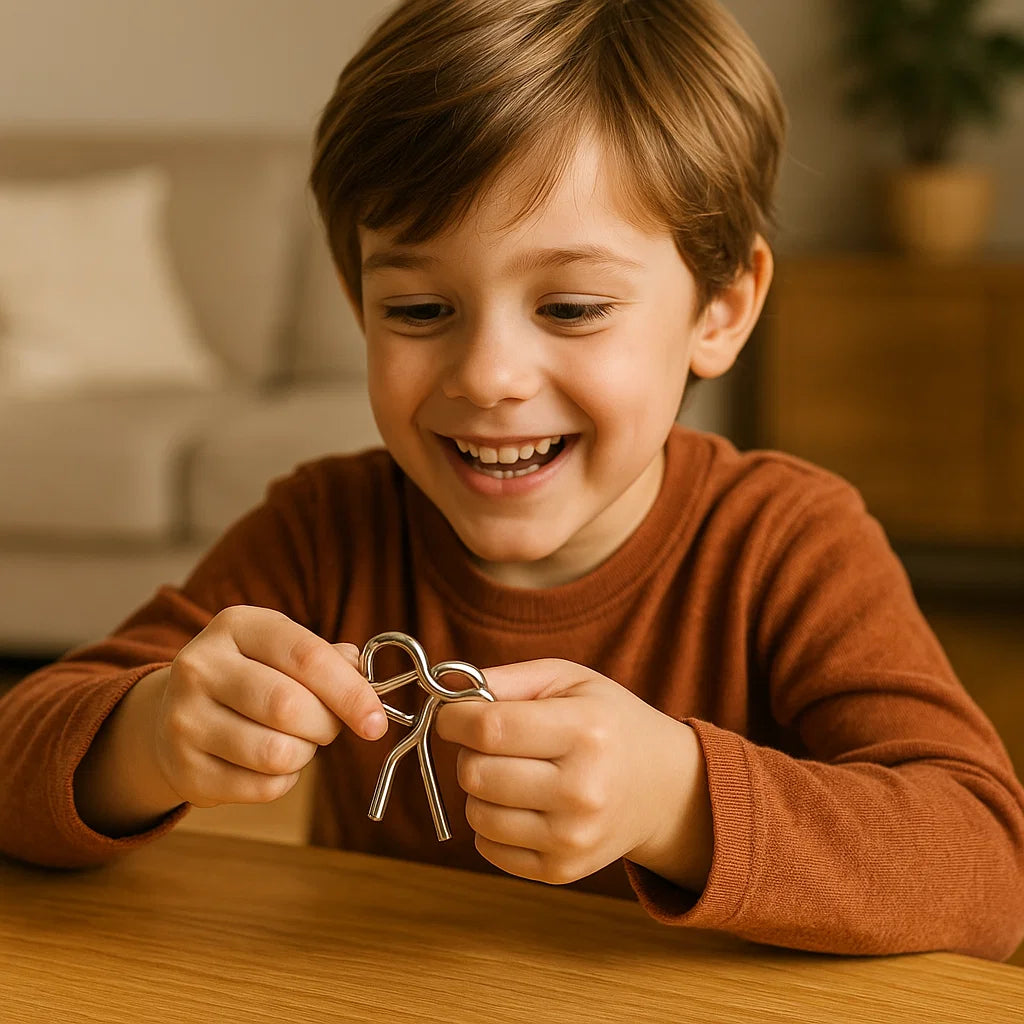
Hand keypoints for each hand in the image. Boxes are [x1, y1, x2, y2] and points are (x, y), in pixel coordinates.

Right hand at [152, 606, 386, 808]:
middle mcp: (201, 666)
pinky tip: (269, 763)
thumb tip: (364, 675)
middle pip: (289, 707)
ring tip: (293, 740)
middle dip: (326, 726)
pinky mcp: (183, 768)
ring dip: (303, 754)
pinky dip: (283, 780)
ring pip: (276, 753)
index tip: (376, 721)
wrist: (173, 714)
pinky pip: (262, 787)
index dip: (350, 692)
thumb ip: (328, 658)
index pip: (306, 656)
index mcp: (236, 626)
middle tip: (328, 727)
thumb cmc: (250, 678)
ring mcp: (184, 718)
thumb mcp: (282, 650)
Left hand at [435, 660, 711, 890]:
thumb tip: (450, 690)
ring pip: (477, 814)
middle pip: (476, 774)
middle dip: (469, 753)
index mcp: (585, 732)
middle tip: (492, 743)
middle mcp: (582, 790)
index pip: (489, 728)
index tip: (453, 715)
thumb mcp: (571, 680)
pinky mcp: (562, 870)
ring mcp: (572, 837)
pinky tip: (521, 804)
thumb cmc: (609, 723)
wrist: (665, 788)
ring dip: (480, 789)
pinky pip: (488, 848)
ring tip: (512, 772)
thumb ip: (508, 679)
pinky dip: (492, 824)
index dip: (455, 719)